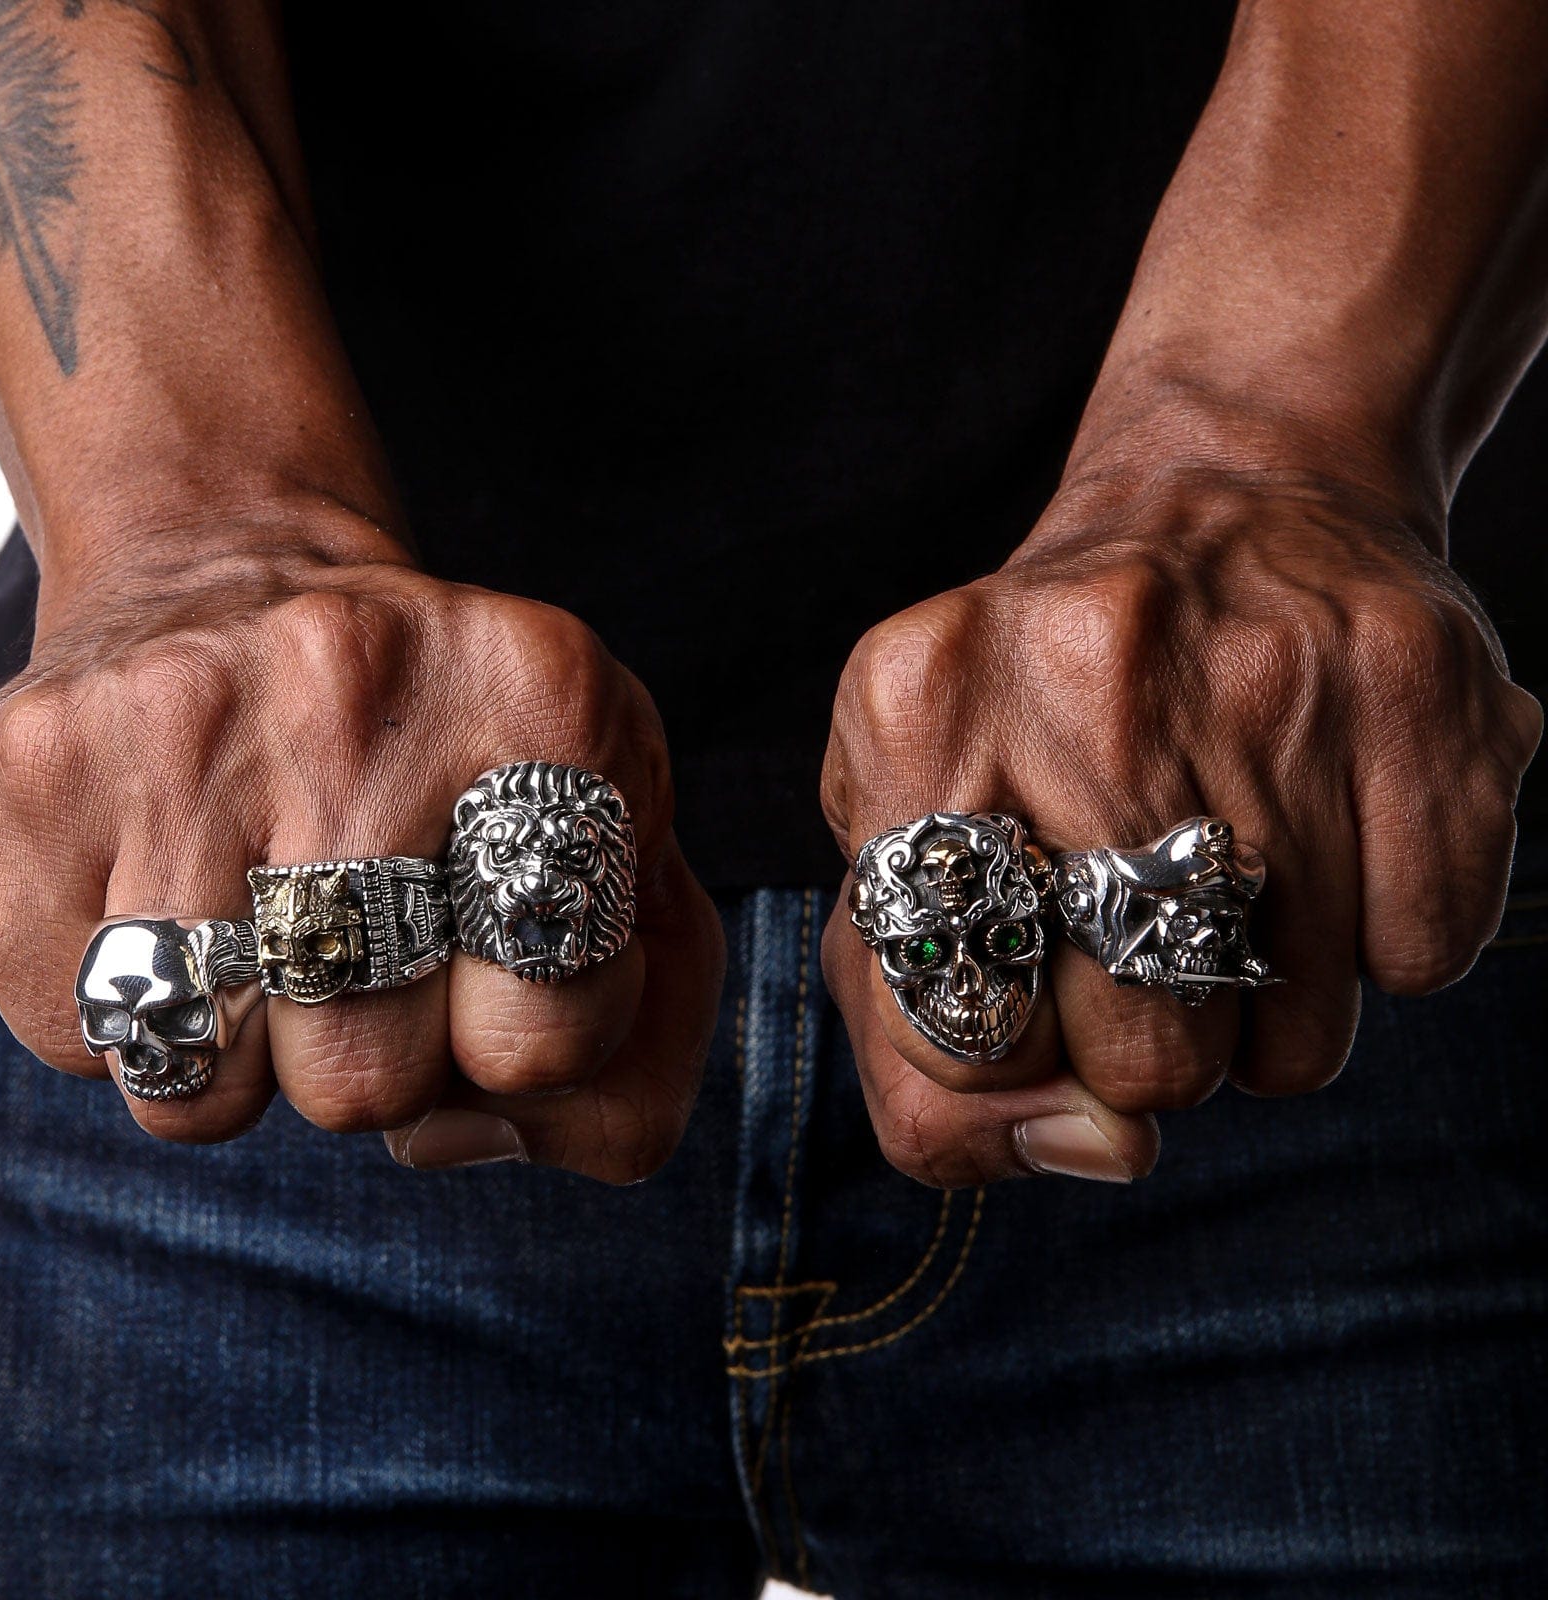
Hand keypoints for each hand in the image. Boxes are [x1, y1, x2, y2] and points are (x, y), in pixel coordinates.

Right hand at [0, 509, 723, 1183]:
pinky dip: (127, 1015)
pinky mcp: (31, 773)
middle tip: (371, 953)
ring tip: (266, 923)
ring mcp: (178, 725)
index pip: (548, 1035)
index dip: (528, 1044)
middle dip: (379, 1064)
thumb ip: (655, 1004)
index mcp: (545, 703)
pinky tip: (167, 892)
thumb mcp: (605, 821)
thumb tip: (507, 1137)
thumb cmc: (455, 742)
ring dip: (246, 1050)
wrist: (238, 569)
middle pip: (366, 1086)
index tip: (500, 970)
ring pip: (202, 1085)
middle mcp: (358, 693)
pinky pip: (73, 1037)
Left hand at [821, 460, 1542, 1187]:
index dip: (1002, 1053)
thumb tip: (1094, 1150)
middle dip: (1144, 1044)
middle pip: (1141, 1061)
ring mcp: (1263, 679)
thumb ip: (919, 1058)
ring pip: (1295, 1040)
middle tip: (1142, 928)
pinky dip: (1377, 940)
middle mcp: (1083, 679)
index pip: (951, 1035)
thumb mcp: (907, 842)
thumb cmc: (1031, 714)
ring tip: (1230, 873)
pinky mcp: (1418, 687)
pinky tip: (1325, 834)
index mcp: (915, 706)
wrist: (1217, 501)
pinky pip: (1420, 960)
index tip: (1032, 983)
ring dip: (1263, 1008)